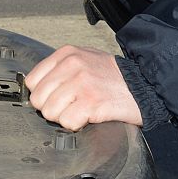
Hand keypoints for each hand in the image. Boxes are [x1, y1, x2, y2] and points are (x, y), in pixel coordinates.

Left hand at [24, 46, 142, 130]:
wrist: (145, 84)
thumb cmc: (113, 76)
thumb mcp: (84, 59)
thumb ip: (60, 69)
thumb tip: (38, 87)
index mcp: (66, 54)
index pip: (32, 80)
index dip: (42, 95)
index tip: (54, 98)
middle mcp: (71, 66)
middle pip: (38, 99)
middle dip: (52, 108)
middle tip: (69, 107)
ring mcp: (81, 84)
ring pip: (50, 112)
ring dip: (64, 117)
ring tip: (79, 111)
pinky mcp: (91, 102)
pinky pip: (67, 122)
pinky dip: (76, 125)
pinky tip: (87, 117)